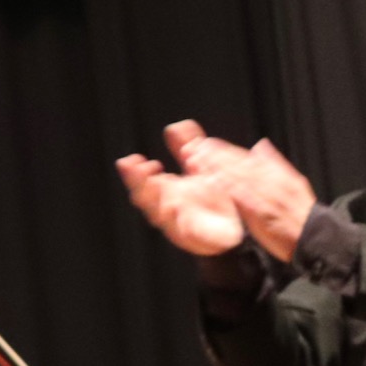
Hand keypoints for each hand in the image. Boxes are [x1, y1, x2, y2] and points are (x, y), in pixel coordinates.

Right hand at [117, 124, 245, 256]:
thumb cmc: (211, 199)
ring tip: (155, 183)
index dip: (134, 172)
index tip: (132, 160)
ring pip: (159, 215)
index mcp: (164, 191)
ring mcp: (178, 225)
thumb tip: (175, 127)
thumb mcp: (200, 167)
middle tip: (135, 168)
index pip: (142, 181)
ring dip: (155, 199)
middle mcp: (166, 208)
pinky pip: (183, 231)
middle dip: (138, 182)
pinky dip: (176, 220)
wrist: (233, 228)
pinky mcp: (195, 239)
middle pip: (145, 198)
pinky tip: (174, 207)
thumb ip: (186, 147)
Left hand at [166, 121, 316, 262]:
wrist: (317, 237)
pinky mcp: (262, 214)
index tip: (206, 142)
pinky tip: (211, 182)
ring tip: (195, 160)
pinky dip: (227, 188)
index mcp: (277, 175)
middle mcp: (271, 183)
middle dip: (215, 156)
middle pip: (239, 165)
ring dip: (216, 168)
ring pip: (237, 178)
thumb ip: (275, 163)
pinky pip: (242, 199)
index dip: (225, 150)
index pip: (247, 159)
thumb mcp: (293, 182)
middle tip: (194, 147)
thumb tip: (260, 144)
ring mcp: (266, 198)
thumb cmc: (301, 212)